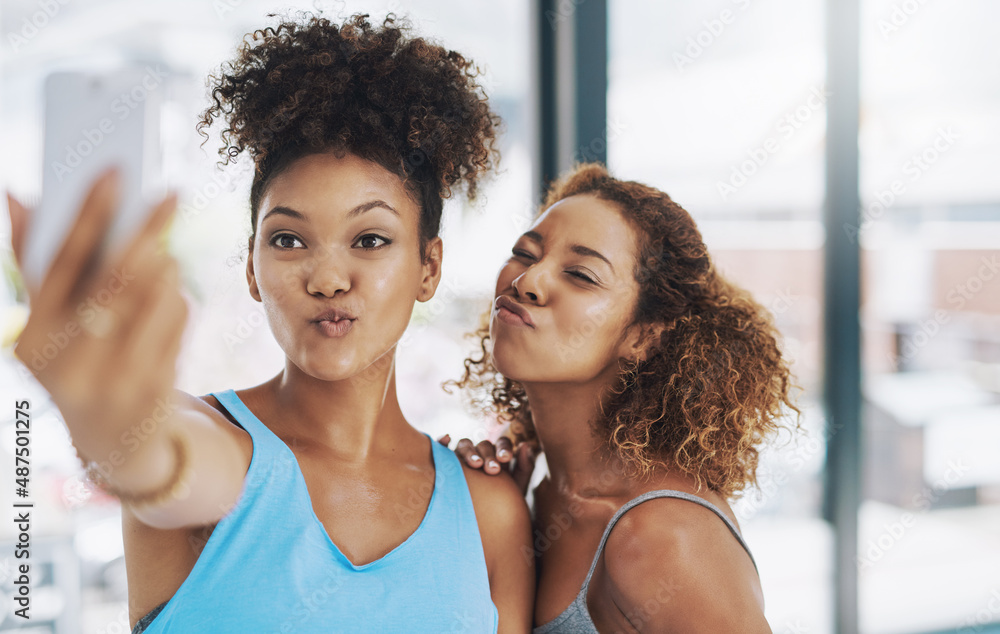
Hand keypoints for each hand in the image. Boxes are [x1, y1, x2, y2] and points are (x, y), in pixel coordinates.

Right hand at [7, 170, 185, 466]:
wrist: (115, 445)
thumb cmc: (78, 363)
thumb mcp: (48, 324)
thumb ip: (34, 263)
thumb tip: (16, 195)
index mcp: (32, 340)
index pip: (60, 264)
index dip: (88, 214)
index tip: (114, 170)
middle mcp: (67, 365)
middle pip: (115, 279)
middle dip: (145, 231)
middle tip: (170, 193)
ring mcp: (113, 382)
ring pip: (155, 299)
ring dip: (167, 268)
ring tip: (165, 254)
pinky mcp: (155, 392)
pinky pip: (178, 325)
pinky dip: (180, 301)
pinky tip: (173, 296)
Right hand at [438, 434, 537, 494]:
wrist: (486, 525)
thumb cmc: (502, 504)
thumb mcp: (516, 488)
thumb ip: (524, 468)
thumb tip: (526, 445)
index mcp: (499, 455)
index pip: (502, 443)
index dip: (503, 448)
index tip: (505, 458)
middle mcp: (481, 453)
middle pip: (483, 445)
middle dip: (488, 455)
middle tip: (492, 470)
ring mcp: (463, 457)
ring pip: (465, 445)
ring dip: (469, 451)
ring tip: (474, 464)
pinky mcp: (446, 463)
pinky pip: (442, 450)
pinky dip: (442, 443)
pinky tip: (445, 440)